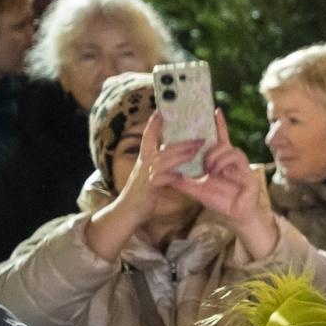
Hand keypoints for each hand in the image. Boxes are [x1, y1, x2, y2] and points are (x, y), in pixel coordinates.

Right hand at [84, 110, 205, 260]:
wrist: (127, 213)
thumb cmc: (141, 196)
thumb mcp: (150, 177)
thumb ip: (161, 167)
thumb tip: (173, 159)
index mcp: (144, 160)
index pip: (148, 138)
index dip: (153, 125)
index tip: (160, 112)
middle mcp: (144, 164)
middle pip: (162, 147)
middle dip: (180, 140)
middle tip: (198, 134)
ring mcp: (146, 174)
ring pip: (165, 159)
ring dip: (181, 153)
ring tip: (197, 148)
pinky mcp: (149, 186)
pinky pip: (163, 178)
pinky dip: (174, 175)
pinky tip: (184, 174)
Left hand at [168, 110, 279, 257]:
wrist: (236, 217)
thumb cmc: (220, 202)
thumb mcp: (196, 190)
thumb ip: (183, 181)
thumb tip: (166, 174)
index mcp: (220, 161)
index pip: (219, 139)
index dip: (219, 124)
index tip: (215, 110)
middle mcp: (231, 160)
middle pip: (223, 142)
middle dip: (210, 146)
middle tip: (200, 161)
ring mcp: (241, 165)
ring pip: (228, 148)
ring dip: (215, 155)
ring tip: (208, 169)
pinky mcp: (248, 171)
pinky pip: (236, 157)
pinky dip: (224, 161)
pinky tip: (217, 170)